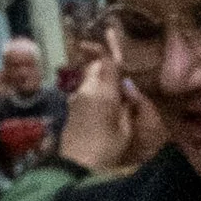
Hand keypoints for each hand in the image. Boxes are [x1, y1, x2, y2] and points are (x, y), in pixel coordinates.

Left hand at [57, 48, 149, 172]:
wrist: (76, 167)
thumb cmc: (106, 149)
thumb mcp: (126, 129)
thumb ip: (128, 105)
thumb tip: (129, 89)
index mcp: (103, 92)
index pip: (106, 62)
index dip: (110, 48)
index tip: (111, 34)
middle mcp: (86, 90)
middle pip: (94, 66)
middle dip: (105, 64)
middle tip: (119, 70)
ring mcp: (76, 98)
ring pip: (89, 78)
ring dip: (100, 78)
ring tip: (115, 90)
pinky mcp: (71, 108)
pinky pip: (85, 91)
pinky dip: (95, 90)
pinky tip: (104, 104)